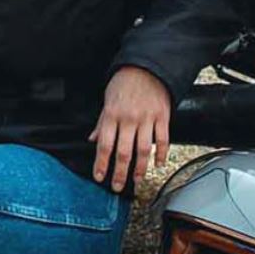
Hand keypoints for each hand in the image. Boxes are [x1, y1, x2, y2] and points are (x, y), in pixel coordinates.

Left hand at [88, 65, 170, 193]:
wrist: (147, 66)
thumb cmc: (124, 83)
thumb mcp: (107, 100)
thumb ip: (101, 122)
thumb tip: (92, 139)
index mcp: (112, 115)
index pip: (104, 145)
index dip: (101, 163)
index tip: (99, 177)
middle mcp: (129, 119)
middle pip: (123, 152)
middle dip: (119, 173)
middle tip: (117, 187)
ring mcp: (147, 118)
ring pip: (143, 150)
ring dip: (140, 168)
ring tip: (137, 180)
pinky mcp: (162, 117)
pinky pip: (163, 139)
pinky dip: (161, 154)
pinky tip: (158, 164)